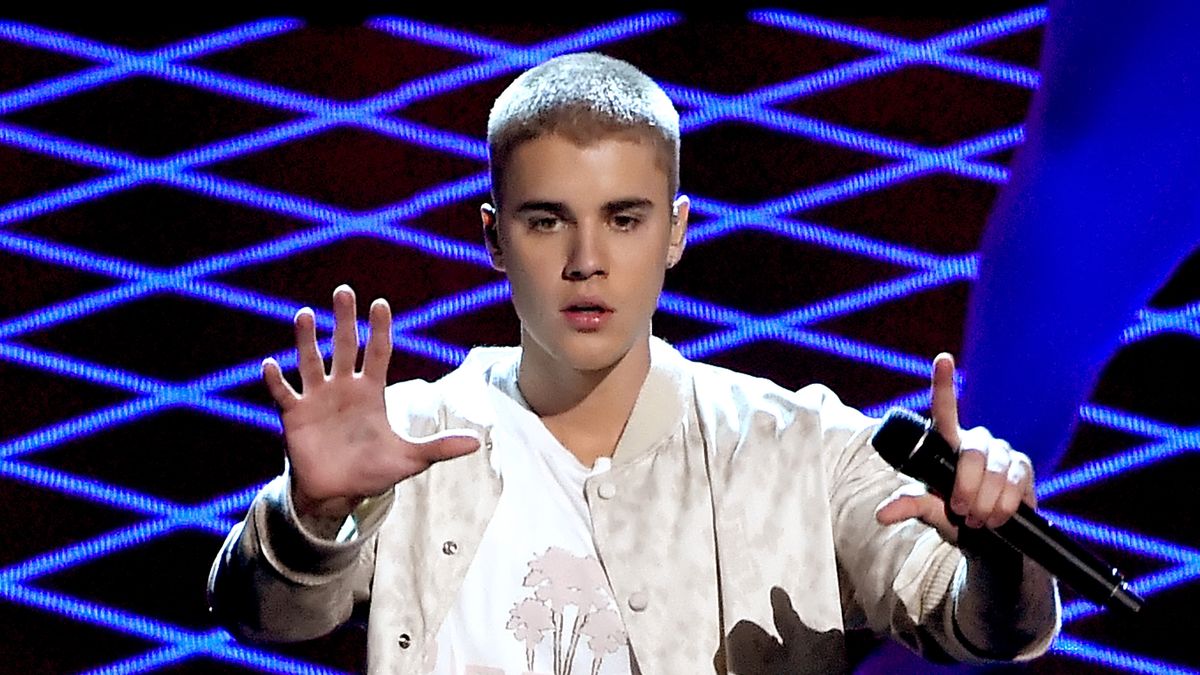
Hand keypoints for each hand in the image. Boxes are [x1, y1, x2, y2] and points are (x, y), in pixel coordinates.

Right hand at [262, 284, 479, 519]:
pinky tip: (271, 363)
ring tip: (305, 315)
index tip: (380, 304)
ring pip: (310, 362)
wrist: (338, 493)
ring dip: (306, 340)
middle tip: (344, 291)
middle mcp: (343, 388)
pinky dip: (276, 380)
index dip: (379, 330)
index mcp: (371, 392)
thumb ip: (440, 447)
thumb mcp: (409, 459)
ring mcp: (317, 399)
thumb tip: (478, 442)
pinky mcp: (295, 416)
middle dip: (344, 320)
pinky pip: (283, 393)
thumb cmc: (373, 470)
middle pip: (344, 346)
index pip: (378, 353)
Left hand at [874, 353, 1035, 544]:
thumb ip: (910, 506)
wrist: (986, 537)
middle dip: (966, 487)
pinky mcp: (1023, 467)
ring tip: (977, 519)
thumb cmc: (951, 514)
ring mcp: (1002, 452)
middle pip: (972, 453)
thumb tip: (881, 515)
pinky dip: (1005, 505)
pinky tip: (998, 517)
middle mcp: (976, 441)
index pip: (946, 408)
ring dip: (985, 502)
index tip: (943, 359)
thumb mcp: (929, 510)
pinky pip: (1017, 483)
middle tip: (961, 511)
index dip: (944, 383)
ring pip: (996, 472)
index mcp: (948, 442)